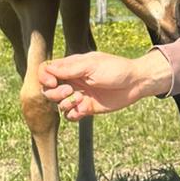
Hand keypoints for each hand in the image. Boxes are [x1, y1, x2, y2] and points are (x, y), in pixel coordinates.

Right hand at [39, 49, 170, 119]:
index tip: (53, 82)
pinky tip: (82, 109)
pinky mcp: (86, 108)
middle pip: (48, 89)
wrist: (135, 83)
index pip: (46, 71)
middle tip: (69, 91)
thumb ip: (69, 68)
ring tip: (80, 99)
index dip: (44, 77)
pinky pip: (70, 115)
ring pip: (57, 104)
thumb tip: (47, 69)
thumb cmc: (115, 69)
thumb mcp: (91, 65)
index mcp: (71, 67)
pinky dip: (72, 114)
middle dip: (54, 93)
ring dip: (64, 103)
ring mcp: (78, 95)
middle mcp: (72, 81)